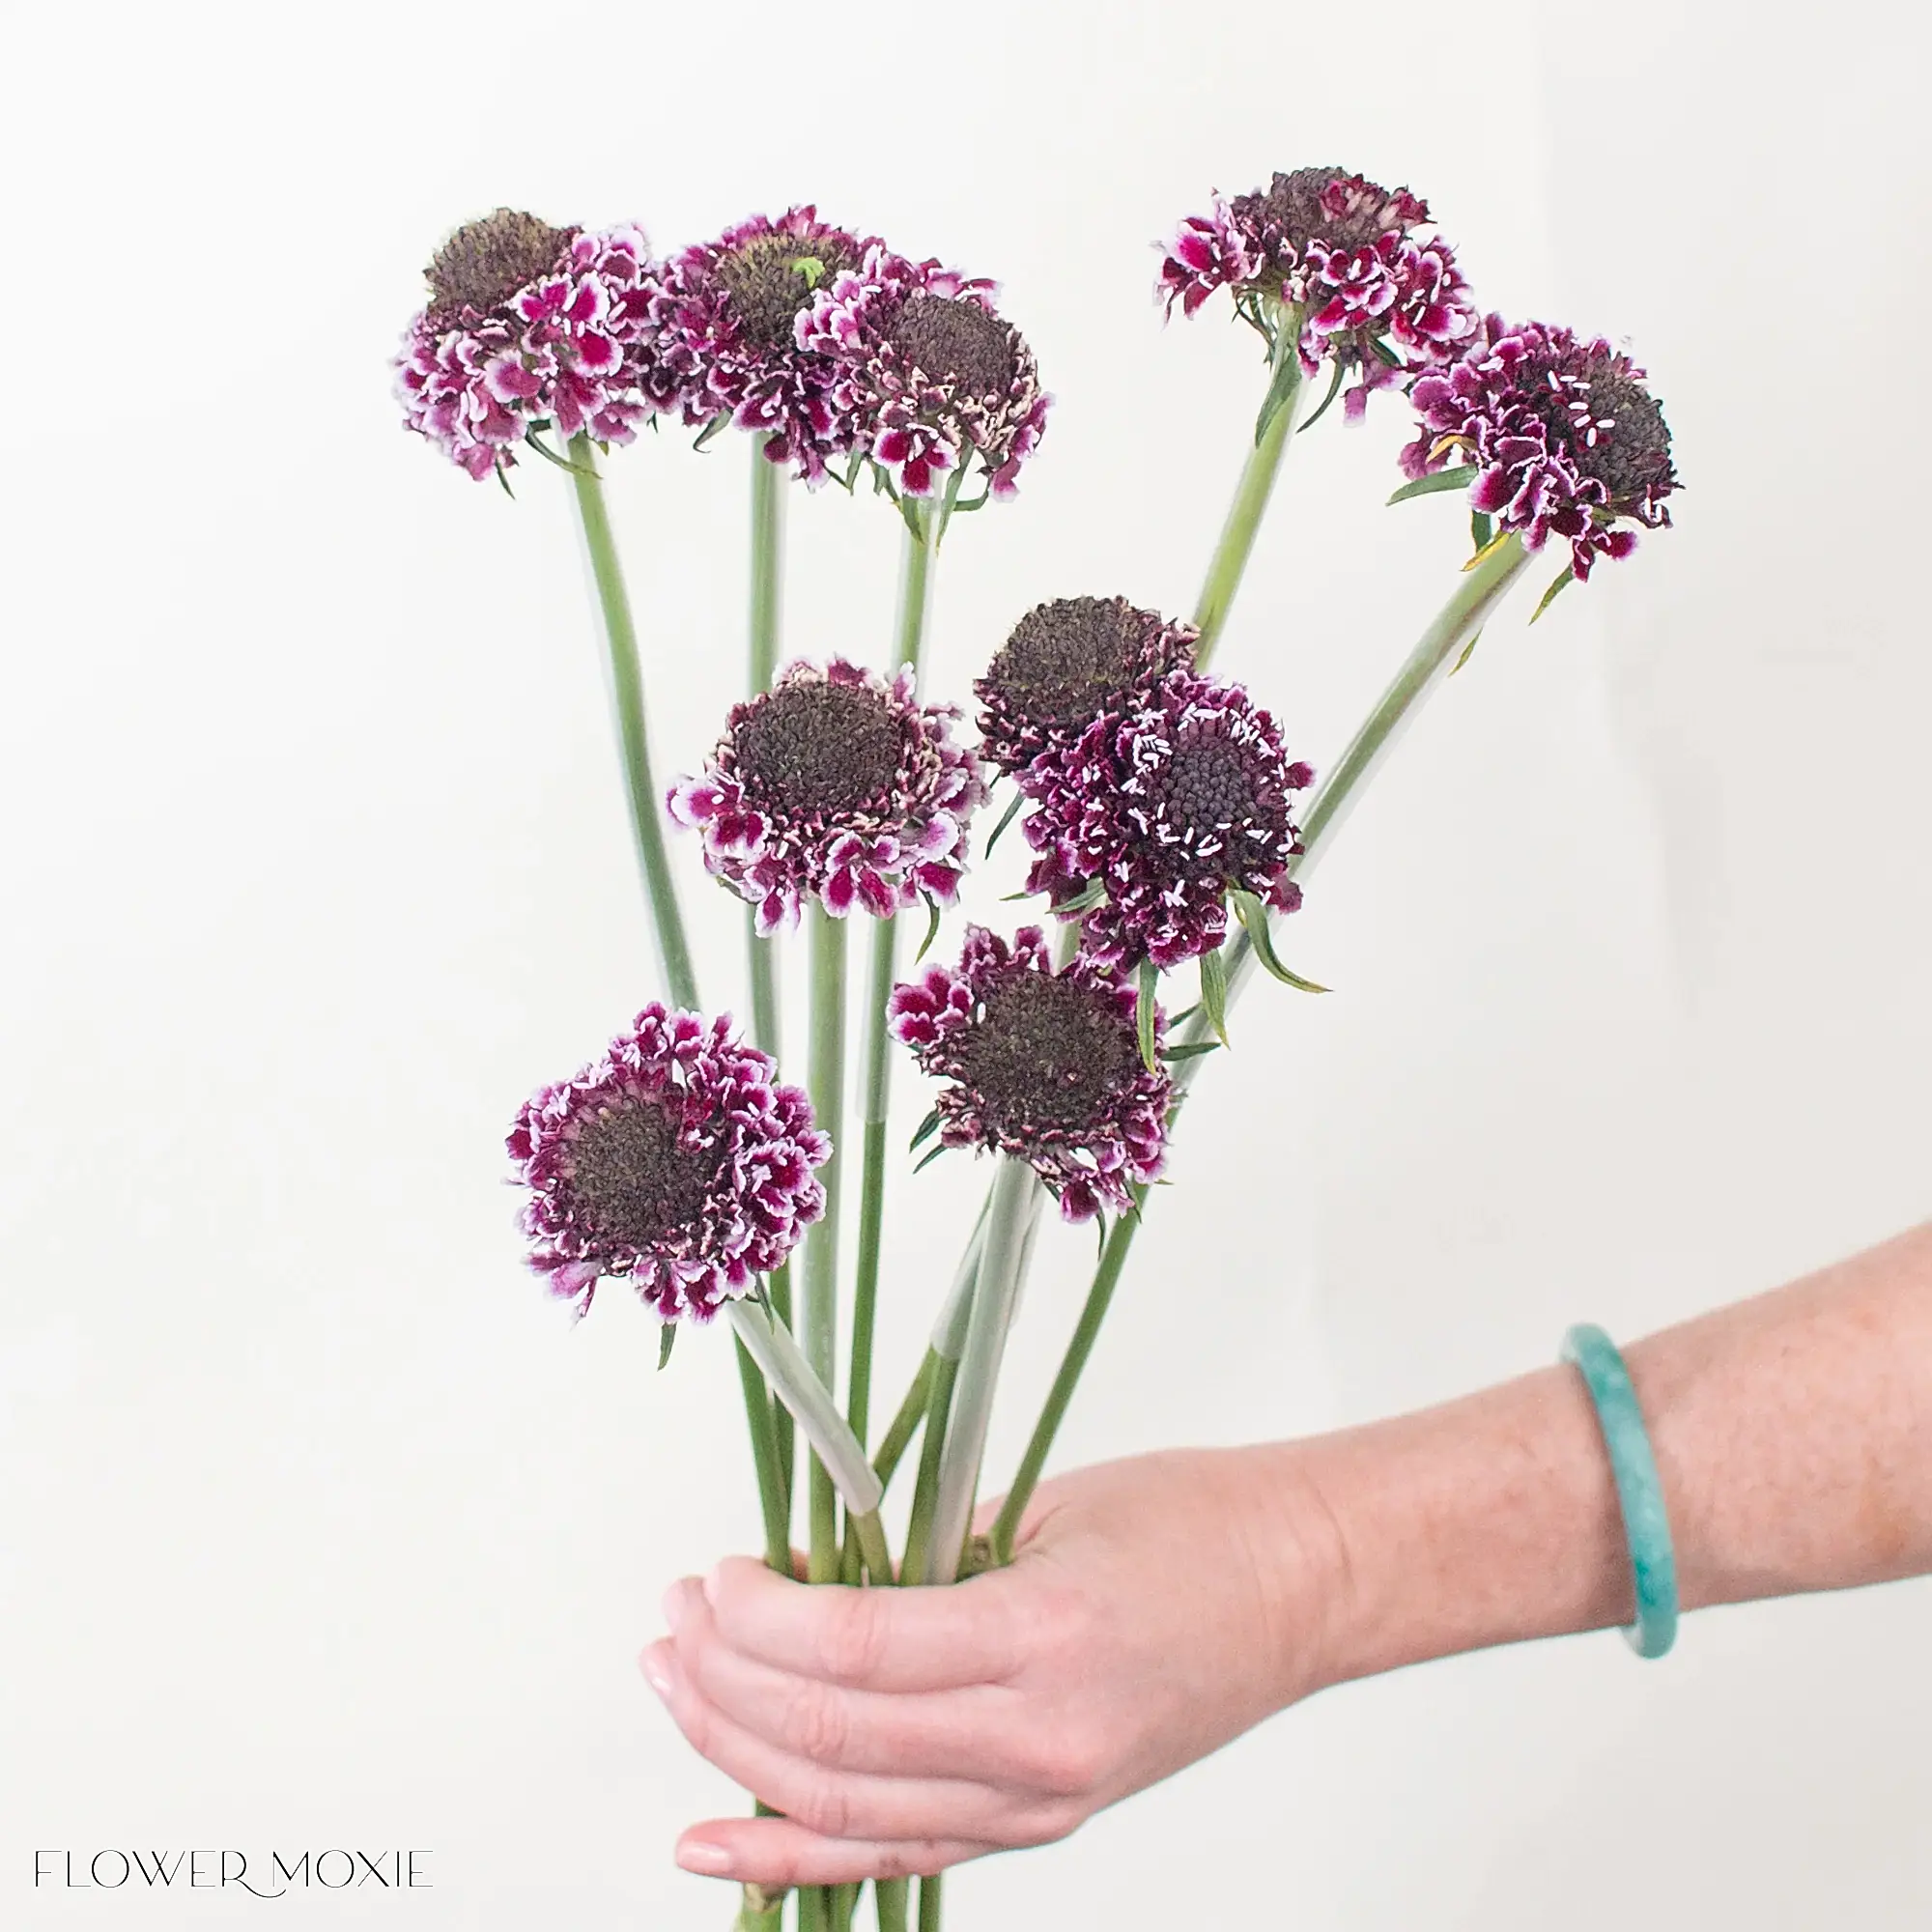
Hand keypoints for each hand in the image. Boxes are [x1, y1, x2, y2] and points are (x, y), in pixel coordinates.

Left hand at [641, 1444, 1341, 1887]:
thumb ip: (923, 1545)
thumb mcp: (1049, 1502)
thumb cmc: (1194, 1524)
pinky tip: (716, 1841)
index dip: (760, 1615)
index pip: (856, 1648)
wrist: (1302, 1589)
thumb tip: (802, 1571)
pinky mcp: (1041, 1821)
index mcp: (1045, 1636)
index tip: (718, 1573)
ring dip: (736, 1751)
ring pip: (845, 1807)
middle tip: (677, 1616)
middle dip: (725, 1679)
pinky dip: (793, 1851)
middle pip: (833, 1736)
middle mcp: (1039, 1740)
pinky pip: (894, 1850)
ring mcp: (1040, 1798)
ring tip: (675, 1687)